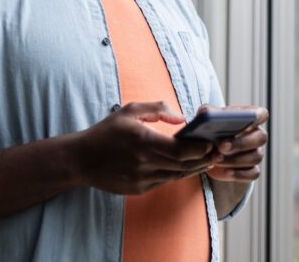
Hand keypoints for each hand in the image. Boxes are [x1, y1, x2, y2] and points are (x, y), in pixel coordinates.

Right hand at [75, 101, 214, 194]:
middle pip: (184, 165)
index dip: (201, 149)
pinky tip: (184, 166)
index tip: (212, 143)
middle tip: (217, 152)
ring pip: (177, 175)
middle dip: (203, 159)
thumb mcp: (129, 111)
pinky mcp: (139, 189)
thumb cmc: (106, 132)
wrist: (81, 160)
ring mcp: (142, 179)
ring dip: (193, 168)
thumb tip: (182, 118)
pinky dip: (176, 174)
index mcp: (143, 141)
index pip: (182, 150)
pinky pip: (164, 181)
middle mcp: (144, 162)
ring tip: (206, 159)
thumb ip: (158, 109)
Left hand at [203, 105, 268, 181]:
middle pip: (260, 138)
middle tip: (221, 146)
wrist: (210, 153)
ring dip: (234, 160)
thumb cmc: (212, 130)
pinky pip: (253, 173)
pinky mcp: (252, 170)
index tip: (250, 118)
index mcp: (250, 119)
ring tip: (215, 159)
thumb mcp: (207, 119)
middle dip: (240, 143)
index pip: (261, 114)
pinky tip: (225, 171)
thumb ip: (207, 112)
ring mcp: (257, 154)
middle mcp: (257, 136)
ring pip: (255, 157)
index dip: (258, 115)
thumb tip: (206, 114)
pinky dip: (239, 174)